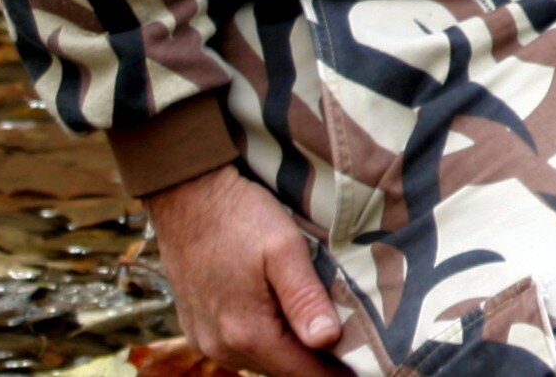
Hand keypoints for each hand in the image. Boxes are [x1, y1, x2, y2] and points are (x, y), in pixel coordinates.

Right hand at [147, 165, 346, 376]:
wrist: (185, 196)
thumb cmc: (239, 216)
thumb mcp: (283, 249)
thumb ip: (305, 298)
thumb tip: (328, 340)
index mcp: (246, 332)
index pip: (303, 372)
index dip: (338, 370)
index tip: (370, 362)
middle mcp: (221, 347)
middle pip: (282, 369)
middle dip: (317, 360)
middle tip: (354, 338)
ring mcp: (206, 339)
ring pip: (261, 360)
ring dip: (291, 349)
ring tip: (324, 322)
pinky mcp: (198, 327)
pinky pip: (240, 347)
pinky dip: (266, 338)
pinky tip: (284, 313)